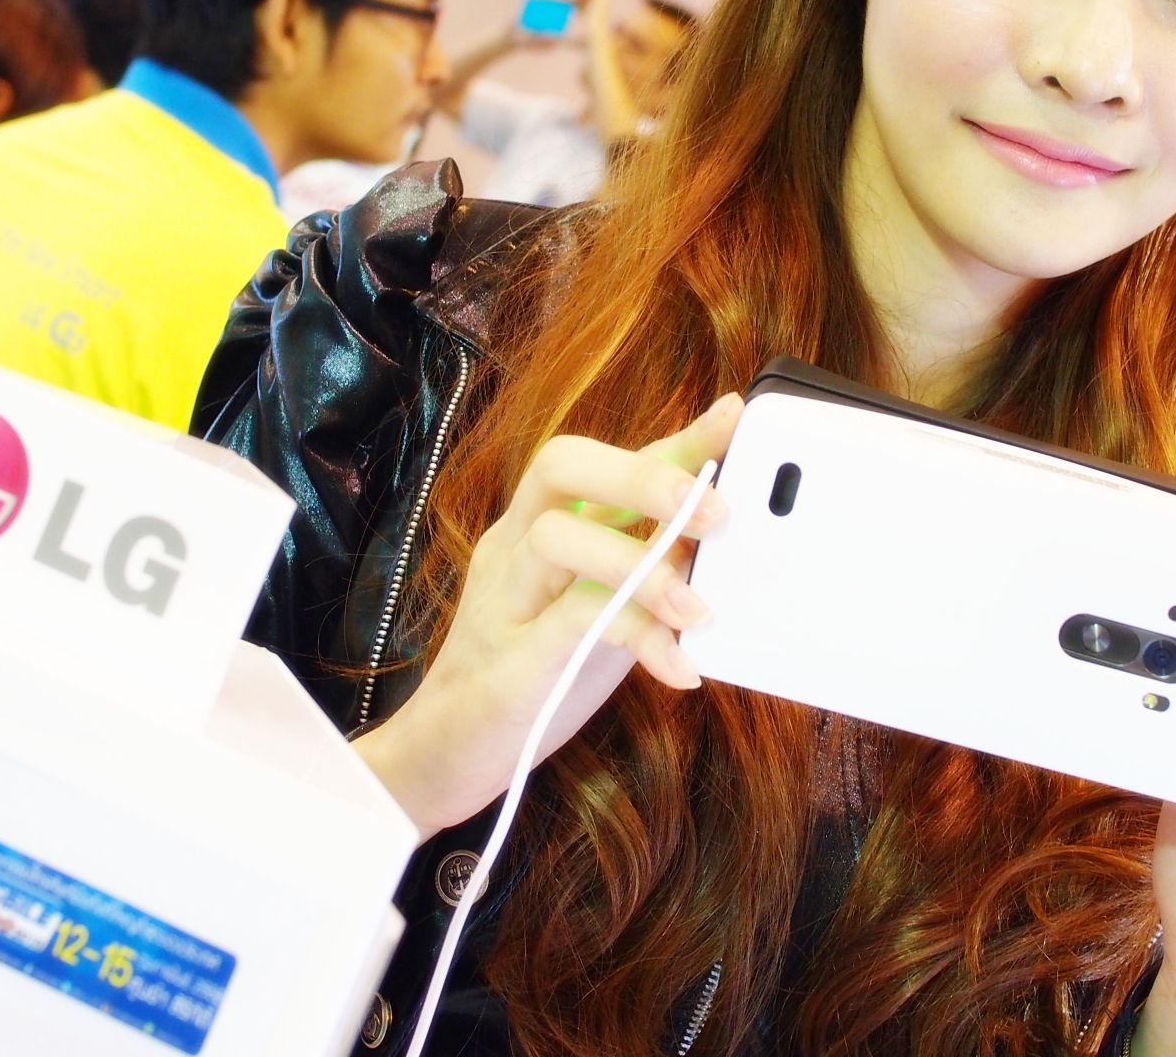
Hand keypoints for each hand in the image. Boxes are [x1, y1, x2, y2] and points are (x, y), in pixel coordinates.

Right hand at [353, 395, 740, 833]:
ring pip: (559, 538)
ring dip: (644, 566)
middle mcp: (513, 550)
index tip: (733, 417)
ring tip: (701, 609)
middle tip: (718, 511)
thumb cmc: (532, 677)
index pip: (600, 462)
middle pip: (559, 467)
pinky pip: (570, 621)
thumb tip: (716, 541)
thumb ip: (641, 569)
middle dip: (646, 477)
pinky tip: (678, 664)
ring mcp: (504, 602)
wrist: (442, 758)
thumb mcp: (596, 611)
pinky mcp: (509, 664)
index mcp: (534, 528)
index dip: (667, 438)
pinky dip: (636, 633)